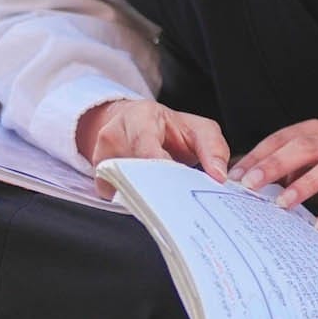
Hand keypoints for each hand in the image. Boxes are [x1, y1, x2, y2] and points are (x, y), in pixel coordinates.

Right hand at [75, 99, 229, 196]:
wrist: (135, 123)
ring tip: (167, 195)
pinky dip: (135, 200)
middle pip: (134, 172)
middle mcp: (114, 134)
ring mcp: (101, 156)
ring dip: (148, 195)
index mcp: (140, 118)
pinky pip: (116, 196)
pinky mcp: (98, 176)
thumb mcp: (199, 130)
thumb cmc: (169, 128)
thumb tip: (218, 176)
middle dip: (159, 188)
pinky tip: (151, 195)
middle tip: (181, 200)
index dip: (164, 172)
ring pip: (124, 186)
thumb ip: (213, 149)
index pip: (147, 150)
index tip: (182, 189)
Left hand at [227, 119, 317, 232]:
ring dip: (305, 184)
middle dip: (275, 165)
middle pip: (305, 147)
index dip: (257, 156)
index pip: (281, 139)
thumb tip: (235, 183)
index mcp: (315, 133)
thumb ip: (275, 171)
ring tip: (283, 204)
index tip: (235, 177)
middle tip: (251, 185)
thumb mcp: (300, 168)